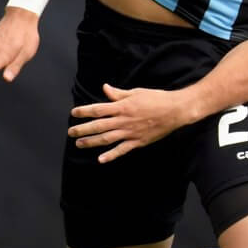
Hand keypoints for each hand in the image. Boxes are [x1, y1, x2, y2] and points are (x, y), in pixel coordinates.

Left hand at [68, 84, 192, 162]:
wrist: (175, 110)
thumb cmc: (157, 98)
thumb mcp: (136, 92)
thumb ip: (118, 94)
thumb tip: (105, 88)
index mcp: (123, 106)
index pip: (98, 109)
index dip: (84, 111)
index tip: (74, 113)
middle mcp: (124, 120)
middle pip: (98, 125)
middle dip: (83, 129)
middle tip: (71, 132)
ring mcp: (130, 132)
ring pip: (106, 139)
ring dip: (91, 142)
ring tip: (79, 144)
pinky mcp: (138, 141)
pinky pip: (122, 150)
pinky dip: (111, 155)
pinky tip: (100, 159)